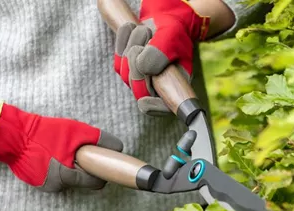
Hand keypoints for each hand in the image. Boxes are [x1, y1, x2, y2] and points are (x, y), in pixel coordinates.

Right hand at [0, 104, 122, 191]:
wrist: (12, 136)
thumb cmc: (44, 132)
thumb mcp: (75, 130)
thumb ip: (98, 139)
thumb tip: (118, 147)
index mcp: (67, 176)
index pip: (95, 183)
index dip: (101, 173)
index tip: (102, 164)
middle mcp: (57, 186)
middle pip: (81, 182)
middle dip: (84, 169)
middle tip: (80, 154)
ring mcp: (45, 186)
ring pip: (67, 180)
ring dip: (69, 168)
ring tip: (61, 151)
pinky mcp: (36, 182)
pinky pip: (54, 178)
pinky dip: (56, 168)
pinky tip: (50, 156)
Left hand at [114, 0, 209, 114]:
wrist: (164, 21)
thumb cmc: (173, 32)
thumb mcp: (172, 38)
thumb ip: (160, 53)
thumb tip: (143, 68)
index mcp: (174, 87)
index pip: (165, 107)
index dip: (154, 107)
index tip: (143, 102)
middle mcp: (157, 90)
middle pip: (138, 90)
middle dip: (138, 62)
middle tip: (147, 37)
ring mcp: (140, 81)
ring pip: (125, 73)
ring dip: (133, 45)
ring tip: (145, 31)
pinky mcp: (126, 70)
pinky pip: (118, 61)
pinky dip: (123, 42)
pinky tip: (131, 29)